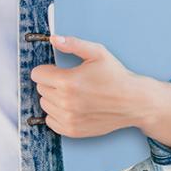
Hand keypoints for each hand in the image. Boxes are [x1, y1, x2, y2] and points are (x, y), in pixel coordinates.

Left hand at [29, 35, 144, 137]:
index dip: (47, 69)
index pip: (37, 75)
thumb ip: (73, 44)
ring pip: (44, 104)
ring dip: (53, 98)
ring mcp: (69, 119)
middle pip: (41, 89)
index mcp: (68, 82)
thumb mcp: (98, 53)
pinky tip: (71, 106)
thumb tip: (54, 39)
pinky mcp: (72, 131)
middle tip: (69, 80)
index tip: (57, 70)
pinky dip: (57, 114)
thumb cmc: (116, 76)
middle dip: (51, 82)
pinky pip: (50, 121)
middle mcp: (65, 103)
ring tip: (72, 93)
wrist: (133, 102)